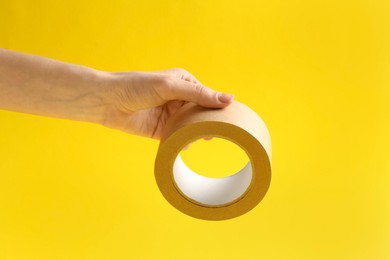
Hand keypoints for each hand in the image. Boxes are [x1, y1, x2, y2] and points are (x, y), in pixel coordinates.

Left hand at [99, 68, 233, 138]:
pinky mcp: (162, 131)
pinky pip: (178, 138)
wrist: (107, 101)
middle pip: (201, 113)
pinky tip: (185, 145)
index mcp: (184, 83)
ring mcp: (171, 116)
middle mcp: (179, 99)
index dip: (217, 107)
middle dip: (208, 123)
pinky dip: (183, 142)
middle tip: (215, 132)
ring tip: (202, 138)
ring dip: (196, 133)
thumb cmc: (136, 86)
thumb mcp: (170, 87)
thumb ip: (198, 94)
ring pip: (191, 127)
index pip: (207, 96)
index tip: (228, 118)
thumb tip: (229, 99)